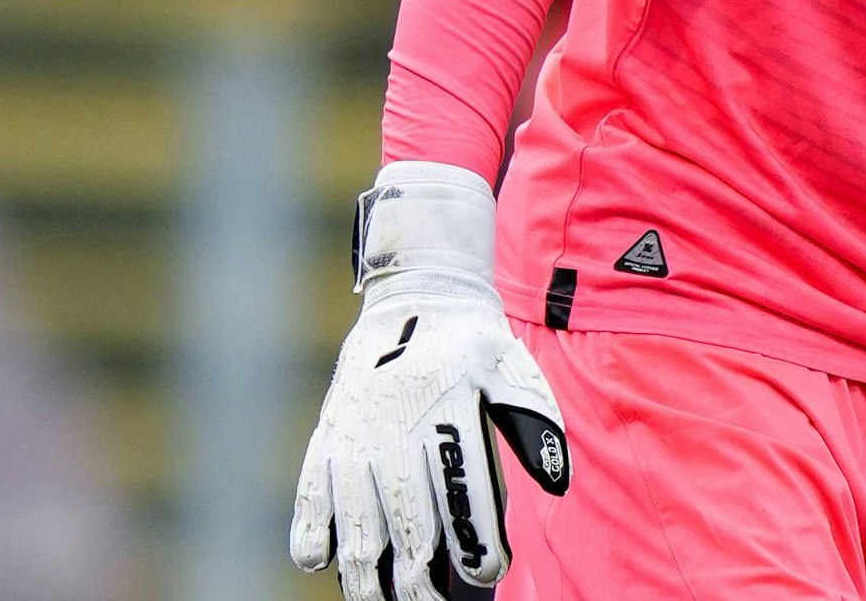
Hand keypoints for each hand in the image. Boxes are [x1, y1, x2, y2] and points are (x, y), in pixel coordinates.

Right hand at [290, 163, 570, 600]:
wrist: (417, 296)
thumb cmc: (474, 347)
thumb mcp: (513, 371)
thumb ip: (534, 425)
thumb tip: (557, 482)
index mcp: (451, 408)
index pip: (464, 491)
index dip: (476, 542)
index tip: (489, 574)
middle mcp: (399, 423)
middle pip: (407, 518)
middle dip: (419, 576)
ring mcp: (356, 431)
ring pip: (355, 517)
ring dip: (364, 571)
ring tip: (377, 600)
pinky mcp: (326, 434)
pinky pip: (308, 492)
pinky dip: (310, 530)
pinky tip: (321, 561)